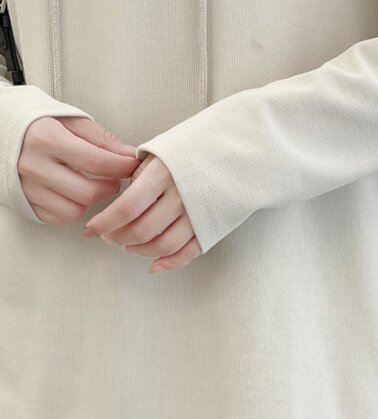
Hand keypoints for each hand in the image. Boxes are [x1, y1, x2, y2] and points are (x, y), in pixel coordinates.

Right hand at [18, 116, 139, 224]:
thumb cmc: (37, 125)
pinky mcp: (27, 204)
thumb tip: (129, 155)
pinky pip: (59, 218)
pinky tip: (72, 193)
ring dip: (90, 201)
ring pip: (75, 211)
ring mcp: (28, 188)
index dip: (121, 167)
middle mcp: (34, 166)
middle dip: (109, 188)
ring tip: (90, 184)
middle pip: (88, 193)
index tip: (132, 165)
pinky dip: (72, 209)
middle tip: (113, 178)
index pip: (95, 161)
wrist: (1, 131)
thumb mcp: (71, 121)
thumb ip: (102, 139)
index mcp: (46, 138)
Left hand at [83, 153, 201, 272]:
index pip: (126, 207)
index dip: (105, 222)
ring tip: (129, 246)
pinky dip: (170, 263)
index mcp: (164, 173)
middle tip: (108, 236)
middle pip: (142, 230)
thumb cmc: (195, 148)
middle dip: (118, 238)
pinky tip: (154, 265)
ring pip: (163, 246)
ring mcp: (198, 214)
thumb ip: (139, 176)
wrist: (239, 148)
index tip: (91, 229)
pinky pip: (188, 252)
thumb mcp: (162, 150)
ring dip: (140, 251)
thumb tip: (119, 203)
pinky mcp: (211, 227)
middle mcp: (181, 196)